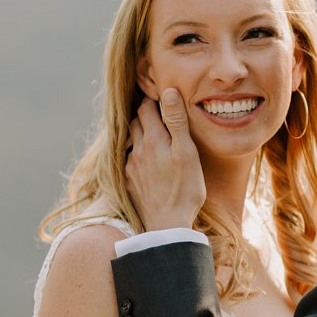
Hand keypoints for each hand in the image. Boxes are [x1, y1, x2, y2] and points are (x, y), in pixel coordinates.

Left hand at [126, 89, 205, 230]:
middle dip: (145, 113)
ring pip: (131, 140)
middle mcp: (137, 150)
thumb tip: (169, 91)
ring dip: (140, 132)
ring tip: (154, 132)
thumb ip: (176, 121)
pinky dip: (138, 152)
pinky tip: (148, 159)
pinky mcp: (129, 181)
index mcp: (152, 139)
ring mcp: (131, 166)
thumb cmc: (185, 189)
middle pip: (136, 121)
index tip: (162, 94)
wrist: (167, 225)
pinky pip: (130, 159)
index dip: (153, 98)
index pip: (146, 108)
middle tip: (158, 110)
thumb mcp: (187, 153)